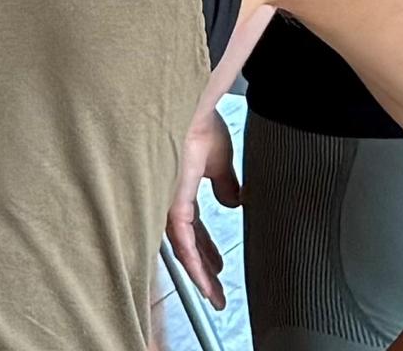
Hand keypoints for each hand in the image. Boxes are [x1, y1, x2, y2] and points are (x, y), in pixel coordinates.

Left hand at [168, 103, 245, 303]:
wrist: (192, 107)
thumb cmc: (197, 120)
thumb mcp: (218, 157)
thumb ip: (225, 182)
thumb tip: (235, 200)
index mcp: (180, 184)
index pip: (195, 225)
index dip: (207, 246)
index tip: (220, 263)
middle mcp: (169, 197)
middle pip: (188, 242)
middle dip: (205, 265)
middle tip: (217, 286)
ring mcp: (167, 204)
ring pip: (184, 250)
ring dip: (202, 275)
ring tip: (215, 296)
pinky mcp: (171, 208)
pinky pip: (184, 247)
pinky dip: (197, 269)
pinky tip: (208, 286)